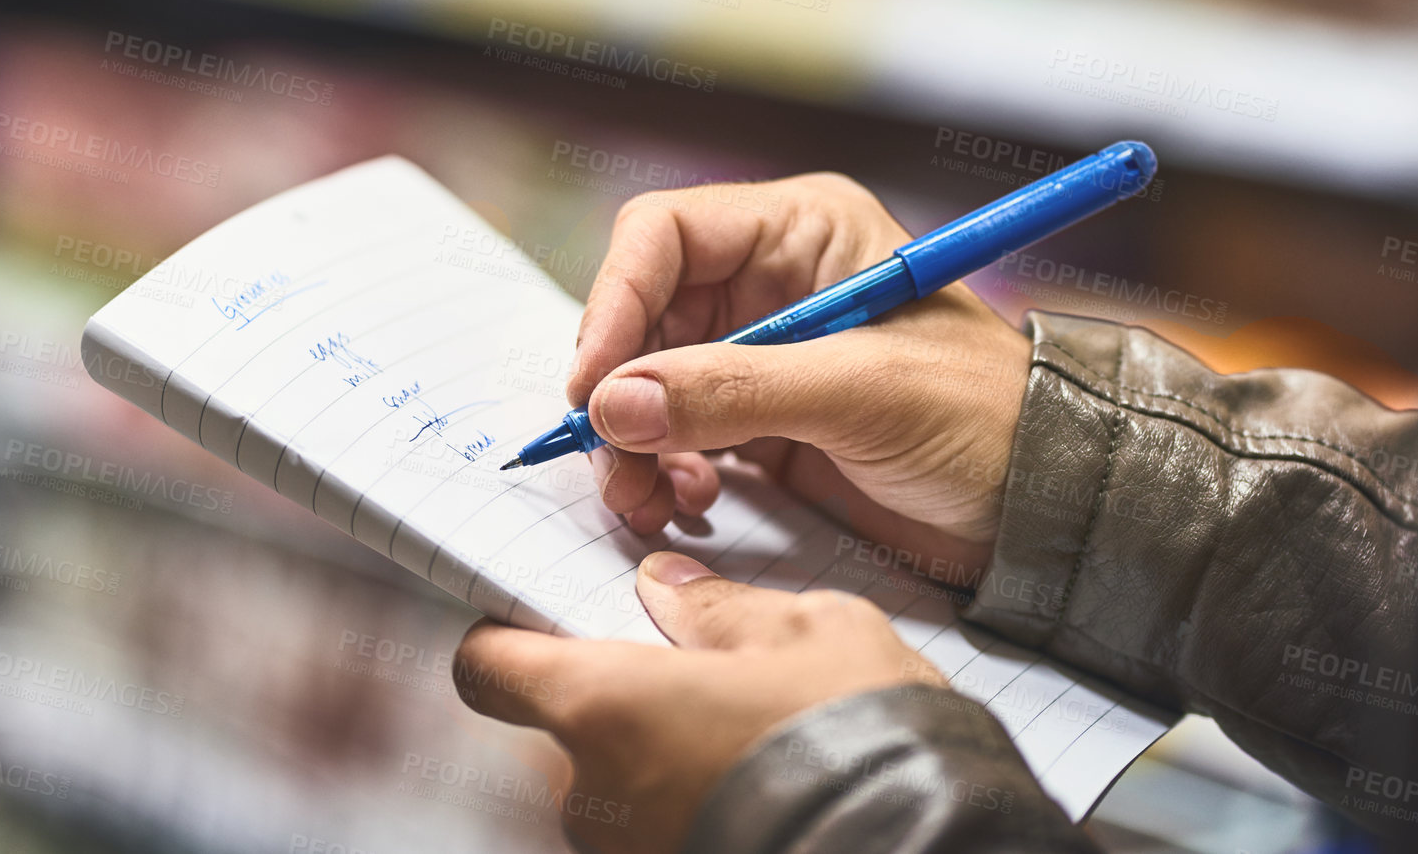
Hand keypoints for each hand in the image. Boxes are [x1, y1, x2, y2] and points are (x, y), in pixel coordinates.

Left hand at [454, 551, 946, 853]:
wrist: (928, 848)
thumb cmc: (861, 739)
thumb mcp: (806, 631)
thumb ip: (720, 608)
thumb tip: (669, 591)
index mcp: (604, 705)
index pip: (489, 669)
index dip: (506, 642)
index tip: (536, 627)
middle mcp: (596, 793)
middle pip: (564, 732)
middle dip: (617, 707)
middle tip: (692, 685)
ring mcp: (630, 852)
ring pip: (617, 790)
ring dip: (659, 763)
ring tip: (745, 743)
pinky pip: (658, 831)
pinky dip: (693, 806)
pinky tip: (760, 788)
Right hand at [569, 174, 1031, 577]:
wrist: (1051, 508)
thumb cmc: (988, 421)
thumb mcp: (862, 394)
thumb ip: (734, 392)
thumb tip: (612, 403)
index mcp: (801, 230)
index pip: (664, 236)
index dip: (614, 303)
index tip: (593, 388)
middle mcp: (770, 280)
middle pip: (643, 315)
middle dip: (618, 391)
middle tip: (614, 463)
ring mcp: (761, 352)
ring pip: (647, 380)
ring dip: (633, 440)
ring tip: (651, 498)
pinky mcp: (759, 417)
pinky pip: (675, 431)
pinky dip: (661, 468)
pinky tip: (688, 500)